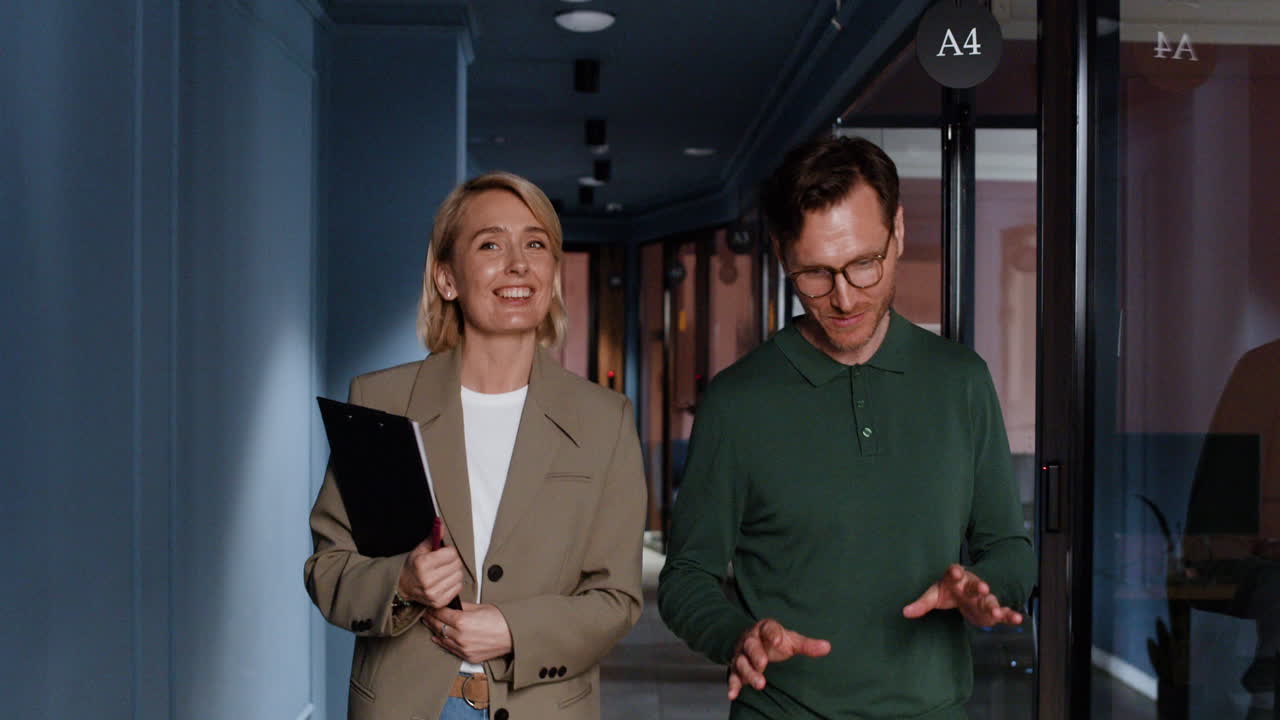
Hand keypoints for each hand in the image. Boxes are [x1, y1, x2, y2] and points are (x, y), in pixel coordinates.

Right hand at [397, 539, 462, 608]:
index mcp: (422, 564)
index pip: (451, 554)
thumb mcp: (420, 550)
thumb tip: (440, 524)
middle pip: (456, 565)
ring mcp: (433, 593)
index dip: (449, 551)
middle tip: (444, 562)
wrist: (403, 587)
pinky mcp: (439, 602)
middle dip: (453, 561)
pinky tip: (445, 581)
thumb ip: (433, 537)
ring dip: (454, 572)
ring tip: (444, 572)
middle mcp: (428, 580)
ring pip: (459, 576)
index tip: (443, 553)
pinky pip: (458, 588)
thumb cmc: (413, 567)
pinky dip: (454, 583)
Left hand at [423, 602, 513, 664]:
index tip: (430, 605)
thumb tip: (452, 605)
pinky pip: (450, 649)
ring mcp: (463, 649)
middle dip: (430, 618)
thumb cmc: (501, 620)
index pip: (440, 613)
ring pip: (441, 639)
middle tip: (426, 613)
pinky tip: (437, 638)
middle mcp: (460, 637)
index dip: (433, 608)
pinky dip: (442, 642)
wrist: (514, 636)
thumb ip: (463, 607)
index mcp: (462, 621)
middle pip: (438, 626)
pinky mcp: (468, 657)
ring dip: (434, 630)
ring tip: (429, 624)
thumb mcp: (480, 607)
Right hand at [727, 619, 830, 699]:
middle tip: (763, 663)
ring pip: (741, 662)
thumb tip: (827, 647)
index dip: (772, 633)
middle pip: (750, 646)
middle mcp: (750, 640)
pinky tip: (733, 695)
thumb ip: (807, 645)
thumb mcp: (791, 641)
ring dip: (748, 673)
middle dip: (756, 655)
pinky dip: (732, 685)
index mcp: (764, 629)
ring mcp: (742, 655)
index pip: (768, 628)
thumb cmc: (774, 642)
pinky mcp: (736, 668)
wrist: (752, 641)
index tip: (778, 640)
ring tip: (760, 684)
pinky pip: (732, 676)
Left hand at [902, 564, 1023, 627]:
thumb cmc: (948, 591)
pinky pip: (1004, 612)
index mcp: (956, 579)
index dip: (955, 572)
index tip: (955, 571)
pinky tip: (1019, 619)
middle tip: (983, 587)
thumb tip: (905, 612)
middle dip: (980, 586)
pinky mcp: (993, 609)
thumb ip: (921, 603)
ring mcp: (984, 597)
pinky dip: (1011, 616)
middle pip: (976, 585)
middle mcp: (972, 586)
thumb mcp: (934, 596)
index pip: (954, 573)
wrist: (967, 592)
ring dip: (994, 605)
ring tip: (997, 611)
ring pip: (991, 600)